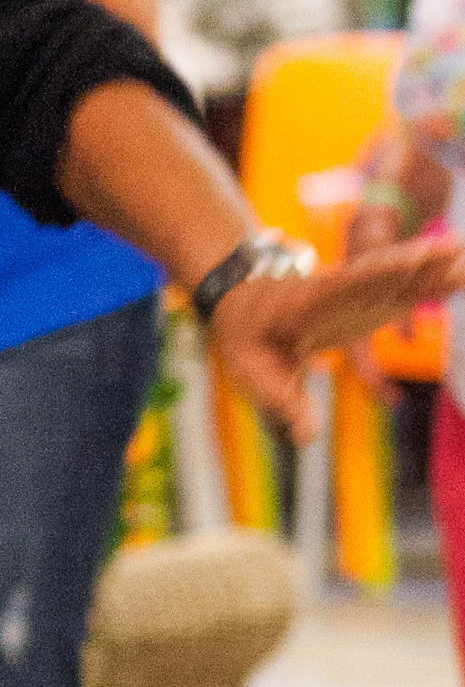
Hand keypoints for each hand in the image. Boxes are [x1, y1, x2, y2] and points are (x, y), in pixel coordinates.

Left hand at [207, 231, 464, 437]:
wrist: (244, 298)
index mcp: (306, 302)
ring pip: (400, 278)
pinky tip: (463, 271)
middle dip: (415, 264)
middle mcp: (338, 290)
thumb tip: (307, 437)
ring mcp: (357, 292)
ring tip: (463, 252)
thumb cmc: (245, 335)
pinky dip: (434, 282)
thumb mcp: (249, 367)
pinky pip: (408, 289)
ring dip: (433, 267)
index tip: (404, 261)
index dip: (375, 274)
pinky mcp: (372, 299)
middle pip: (381, 274)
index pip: (343, 286)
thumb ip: (280, 398)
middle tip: (452, 248)